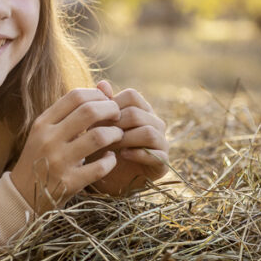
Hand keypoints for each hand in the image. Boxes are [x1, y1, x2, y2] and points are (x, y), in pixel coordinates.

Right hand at [10, 88, 124, 210]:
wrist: (22, 193)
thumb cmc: (40, 157)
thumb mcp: (45, 131)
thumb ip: (69, 112)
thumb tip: (103, 89)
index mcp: (43, 123)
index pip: (75, 96)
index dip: (97, 95)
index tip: (106, 101)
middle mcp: (49, 139)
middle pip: (89, 112)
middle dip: (110, 110)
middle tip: (117, 116)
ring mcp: (59, 162)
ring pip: (98, 137)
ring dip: (115, 133)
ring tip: (117, 135)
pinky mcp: (70, 183)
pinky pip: (100, 167)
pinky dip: (111, 160)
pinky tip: (110, 158)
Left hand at [89, 80, 168, 195]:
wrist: (107, 177)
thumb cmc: (101, 147)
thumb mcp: (97, 125)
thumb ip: (101, 105)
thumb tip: (102, 83)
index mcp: (141, 109)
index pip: (132, 96)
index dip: (113, 104)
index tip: (97, 117)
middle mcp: (155, 123)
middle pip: (138, 113)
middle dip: (116, 123)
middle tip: (99, 133)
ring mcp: (162, 142)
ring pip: (149, 131)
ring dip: (126, 138)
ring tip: (109, 145)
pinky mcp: (163, 162)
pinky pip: (155, 153)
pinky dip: (136, 153)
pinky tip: (121, 155)